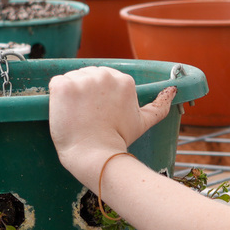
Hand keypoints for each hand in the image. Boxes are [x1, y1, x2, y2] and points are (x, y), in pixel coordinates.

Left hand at [48, 66, 175, 188]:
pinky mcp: (63, 86)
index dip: (99, 97)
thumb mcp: (143, 122)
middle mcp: (104, 74)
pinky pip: (56, 83)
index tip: (100, 113)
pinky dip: (57, 98)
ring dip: (72, 95)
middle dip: (85, 93)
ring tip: (78, 116)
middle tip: (89, 117)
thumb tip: (173, 91)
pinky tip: (66, 112)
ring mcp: (82, 79)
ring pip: (72, 79)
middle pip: (87, 76)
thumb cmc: (118, 140)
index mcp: (123, 80)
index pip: (104, 79)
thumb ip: (159, 105)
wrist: (95, 155)